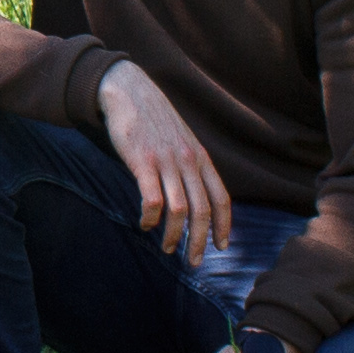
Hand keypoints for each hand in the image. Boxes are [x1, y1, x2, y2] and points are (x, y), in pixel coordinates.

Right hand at [93, 59, 231, 259]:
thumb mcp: (182, 139)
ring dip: (174, 236)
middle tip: (194, 262)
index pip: (221, 198)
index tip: (221, 247)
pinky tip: (145, 224)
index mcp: (200, 157)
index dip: (224, 226)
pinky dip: (150, 218)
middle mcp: (188, 161)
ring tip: (167, 249)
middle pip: (202, 210)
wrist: (129, 90)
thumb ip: (191, 164)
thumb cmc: (154, 119)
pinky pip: (152, 199)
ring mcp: (166, 161)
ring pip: (179, 210)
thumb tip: (196, 195)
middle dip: (200, 241)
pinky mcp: (142, 161)